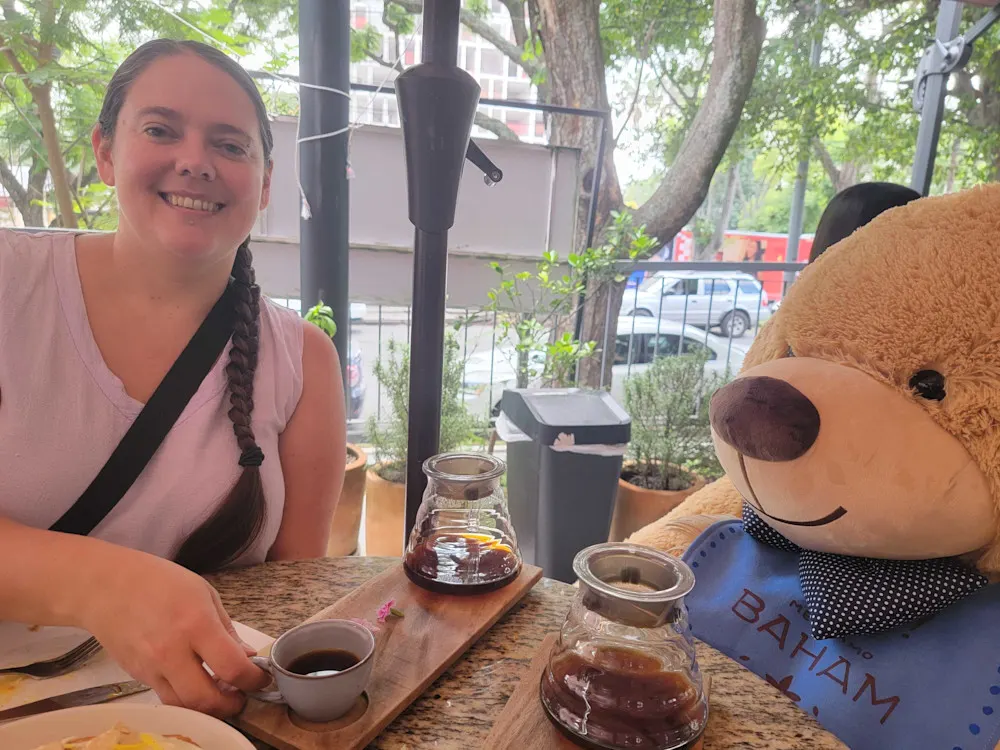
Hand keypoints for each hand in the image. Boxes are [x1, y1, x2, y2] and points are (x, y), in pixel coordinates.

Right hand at [77, 549, 269, 716]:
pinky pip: (165, 696)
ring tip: (220, 694)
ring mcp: (151, 667)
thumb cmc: (159, 581)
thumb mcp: (204, 593)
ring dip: (207, 708)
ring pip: (184, 706)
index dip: (253, 680)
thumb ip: (227, 629)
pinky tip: (195, 685)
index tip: (261, 679)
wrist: (105, 586)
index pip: (232, 667)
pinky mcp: (137, 675)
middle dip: (231, 705)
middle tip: (241, 697)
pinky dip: (185, 698)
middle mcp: (172, 651)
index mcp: (196, 624)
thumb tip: (247, 657)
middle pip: (205, 699)